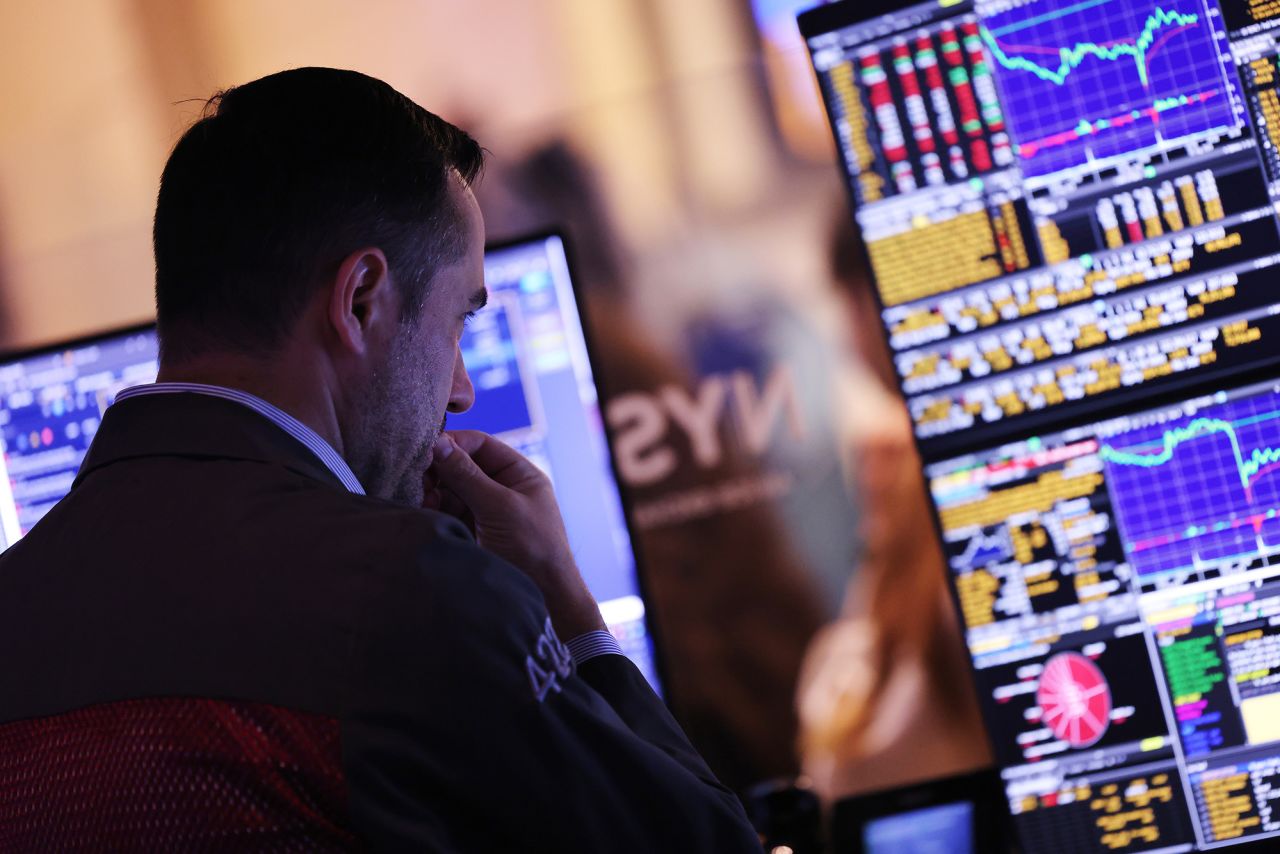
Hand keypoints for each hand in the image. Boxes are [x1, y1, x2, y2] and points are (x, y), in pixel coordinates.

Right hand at [425, 430, 604, 638]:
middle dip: (438, 471)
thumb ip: (467, 476)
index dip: (453, 443)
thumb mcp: (500, 507)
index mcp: (518, 474)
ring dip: (433, 492)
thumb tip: (438, 443)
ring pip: (449, 490)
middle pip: (460, 466)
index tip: (426, 449)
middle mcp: (501, 488)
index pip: (480, 444)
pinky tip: (424, 513)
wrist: (544, 597)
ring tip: (424, 502)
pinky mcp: (471, 531)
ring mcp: (485, 510)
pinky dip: (433, 510)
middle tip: (419, 480)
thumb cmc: (533, 547)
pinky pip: (446, 512)